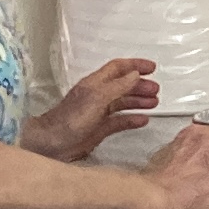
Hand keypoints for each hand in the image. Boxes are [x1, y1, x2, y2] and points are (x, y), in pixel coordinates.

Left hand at [25, 57, 159, 163]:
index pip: (118, 68)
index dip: (135, 65)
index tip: (152, 68)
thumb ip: (117, 86)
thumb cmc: (70, 119)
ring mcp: (98, 113)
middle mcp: (98, 96)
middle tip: (156, 89)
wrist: (52, 143)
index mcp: (95, 84)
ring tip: (154, 102)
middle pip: (123, 85)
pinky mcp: (99, 129)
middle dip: (140, 85)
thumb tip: (135, 74)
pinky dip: (132, 120)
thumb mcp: (97, 98)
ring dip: (138, 101)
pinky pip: (120, 121)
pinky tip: (143, 120)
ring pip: (123, 103)